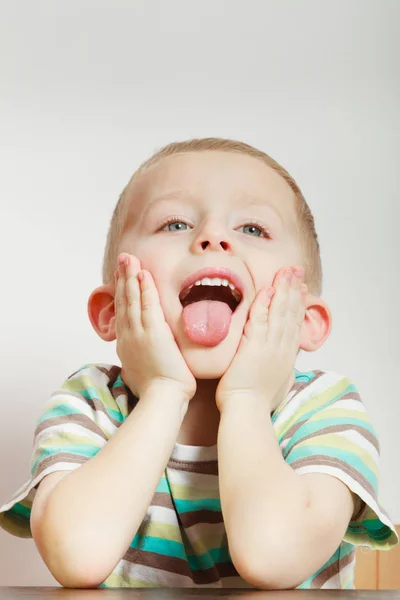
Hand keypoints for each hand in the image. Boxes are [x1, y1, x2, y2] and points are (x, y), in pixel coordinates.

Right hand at [114, 253, 196, 402]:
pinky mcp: (153, 332)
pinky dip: (145, 288)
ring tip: (129, 259)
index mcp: (126, 345)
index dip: (121, 293)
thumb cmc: (156, 391)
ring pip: (132, 299)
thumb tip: (140, 358)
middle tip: (123, 259)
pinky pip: (148, 304)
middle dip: (122, 278)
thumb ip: (139, 359)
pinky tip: (143, 273)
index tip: (122, 278)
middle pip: (123, 301)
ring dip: (130, 277)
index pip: (122, 313)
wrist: (161, 399)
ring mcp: (138, 333)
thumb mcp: (140, 372)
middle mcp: (128, 336)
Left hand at [215, 266, 306, 412]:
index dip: (299, 305)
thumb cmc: (258, 404)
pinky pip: (260, 319)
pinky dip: (264, 303)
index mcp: (287, 357)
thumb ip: (282, 372)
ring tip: (287, 272)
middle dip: (294, 290)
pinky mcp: (254, 346)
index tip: (302, 290)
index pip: (295, 325)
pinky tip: (268, 289)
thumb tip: (286, 369)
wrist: (247, 412)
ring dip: (283, 290)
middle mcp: (282, 348)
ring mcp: (270, 346)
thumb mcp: (279, 385)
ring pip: (280, 312)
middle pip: (291, 313)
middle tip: (297, 271)